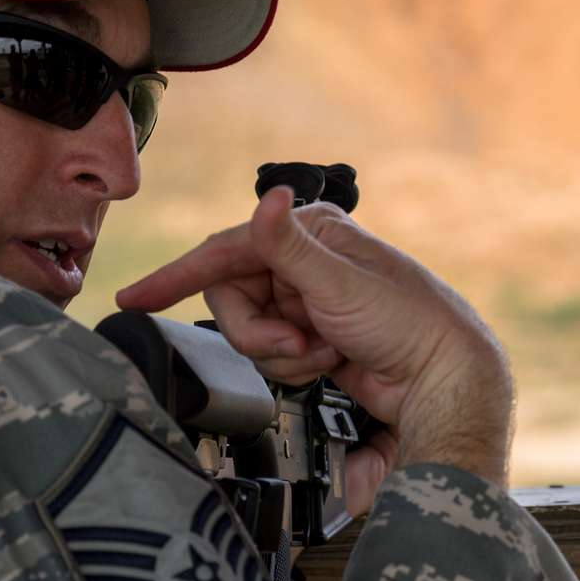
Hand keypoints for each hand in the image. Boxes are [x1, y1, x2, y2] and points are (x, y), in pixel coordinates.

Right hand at [116, 187, 513, 508]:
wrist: (444, 380)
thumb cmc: (409, 322)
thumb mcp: (340, 282)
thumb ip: (290, 247)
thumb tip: (268, 200)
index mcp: (311, 234)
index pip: (225, 250)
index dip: (176, 276)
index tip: (135, 299)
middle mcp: (305, 264)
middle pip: (232, 298)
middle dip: (258, 330)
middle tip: (297, 343)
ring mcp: (308, 303)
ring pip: (250, 332)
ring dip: (281, 352)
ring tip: (323, 353)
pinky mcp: (314, 339)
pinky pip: (274, 356)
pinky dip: (295, 366)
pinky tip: (331, 363)